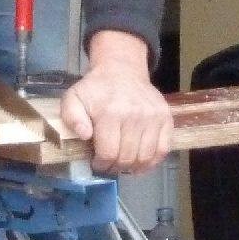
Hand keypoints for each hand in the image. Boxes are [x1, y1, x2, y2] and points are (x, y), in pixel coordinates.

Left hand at [60, 30, 172, 172]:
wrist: (121, 71)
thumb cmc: (95, 90)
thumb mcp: (73, 98)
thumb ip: (72, 117)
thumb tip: (84, 135)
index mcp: (110, 112)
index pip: (108, 153)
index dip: (101, 164)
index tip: (96, 164)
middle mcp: (135, 115)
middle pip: (127, 158)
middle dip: (115, 167)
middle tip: (109, 165)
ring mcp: (153, 117)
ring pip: (145, 157)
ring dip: (133, 167)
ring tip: (123, 164)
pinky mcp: (166, 119)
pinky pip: (163, 150)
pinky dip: (152, 162)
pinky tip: (140, 162)